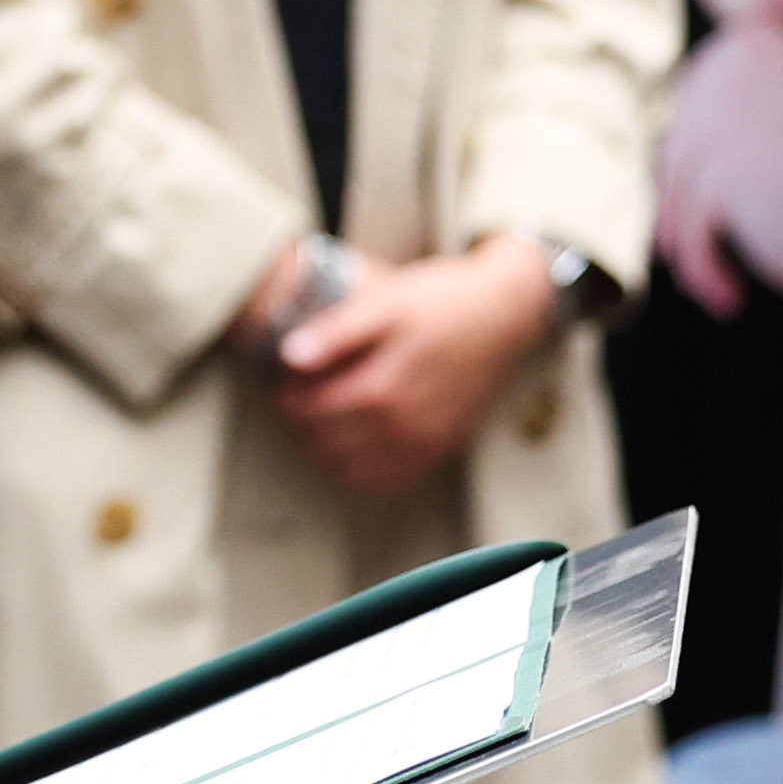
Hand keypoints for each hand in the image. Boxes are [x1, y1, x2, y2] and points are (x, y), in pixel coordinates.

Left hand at [270, 239, 560, 499]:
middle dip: (301, 425)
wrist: (501, 314)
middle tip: (294, 401)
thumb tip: (289, 356)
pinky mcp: (439, 449)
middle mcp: (403, 427)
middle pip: (326, 444)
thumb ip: (334, 333)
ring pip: (352, 470)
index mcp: (382, 390)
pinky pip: (388, 480)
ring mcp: (423, 443)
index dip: (287, 401)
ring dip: (325, 450)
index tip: (282, 385)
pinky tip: (352, 445)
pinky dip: (360, 471)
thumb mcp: (384, 302)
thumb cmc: (441, 302)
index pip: (310, 412)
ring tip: (318, 421)